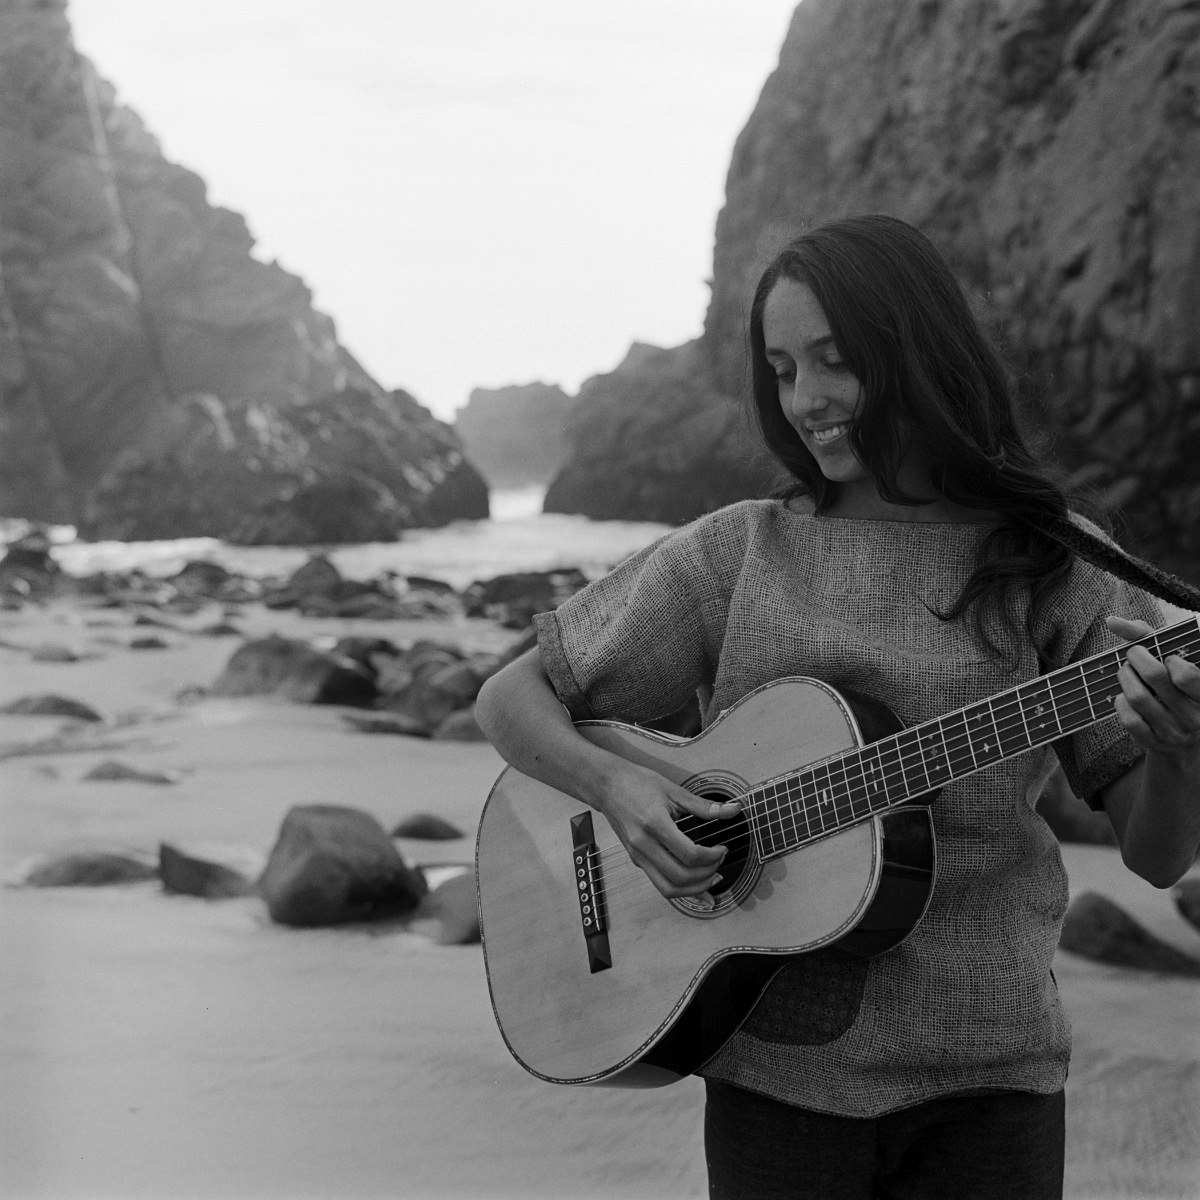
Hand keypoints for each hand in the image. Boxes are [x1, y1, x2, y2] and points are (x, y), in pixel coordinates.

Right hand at [595, 761, 739, 899]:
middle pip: (680, 877)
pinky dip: (680, 890)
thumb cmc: (637, 783)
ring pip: (668, 889)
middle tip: (719, 862)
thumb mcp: (673, 790)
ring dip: (694, 890)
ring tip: (710, 879)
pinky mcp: (636, 860)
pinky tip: (695, 888)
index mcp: (655, 824)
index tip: (722, 849)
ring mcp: (637, 855)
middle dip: (706, 875)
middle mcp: (643, 845)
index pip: (690, 854)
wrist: (607, 785)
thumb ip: (704, 806)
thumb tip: (732, 810)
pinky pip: (659, 883)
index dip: (712, 856)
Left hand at [1106, 616, 1199, 762]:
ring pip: (1138, 698)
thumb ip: (1147, 636)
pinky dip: (1120, 703)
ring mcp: (1175, 732)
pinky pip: (1129, 720)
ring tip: (1126, 672)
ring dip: (1125, 678)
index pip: (1187, 674)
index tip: (1166, 658)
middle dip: (1137, 658)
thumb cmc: (1175, 688)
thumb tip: (1112, 621)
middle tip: (1133, 655)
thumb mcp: (1172, 662)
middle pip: (1155, 678)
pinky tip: (1125, 697)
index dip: (1170, 660)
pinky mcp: (1155, 744)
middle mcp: (1196, 716)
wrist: (1182, 740)